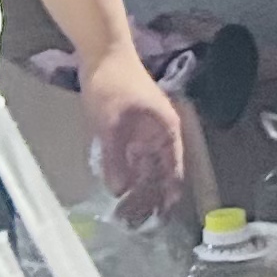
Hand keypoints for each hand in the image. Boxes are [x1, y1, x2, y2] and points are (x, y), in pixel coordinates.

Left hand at [75, 47, 190, 217]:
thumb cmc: (113, 86)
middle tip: (133, 223)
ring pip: (145, 167)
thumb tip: (119, 191)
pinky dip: (126, 174)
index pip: (173, 171)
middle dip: (149, 198)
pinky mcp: (129, 128)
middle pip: (159, 173)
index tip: (161, 218)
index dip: (168, 196)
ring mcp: (145, 131)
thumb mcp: (111, 125)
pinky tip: (116, 187)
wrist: (103, 53)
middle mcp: (160, 135)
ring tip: (124, 212)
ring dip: (136, 189)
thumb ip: (116, 159)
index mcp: (166, 132)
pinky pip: (132, 158)